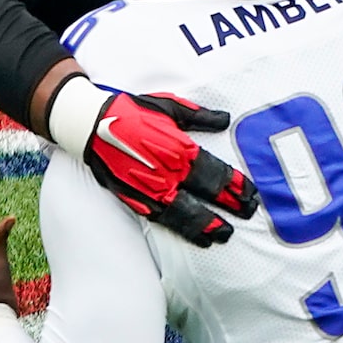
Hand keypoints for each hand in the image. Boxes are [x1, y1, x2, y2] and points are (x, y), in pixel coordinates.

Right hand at [49, 77, 256, 247]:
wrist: (89, 125)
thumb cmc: (130, 111)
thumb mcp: (168, 106)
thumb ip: (199, 116)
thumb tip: (224, 119)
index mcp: (178, 148)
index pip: (215, 172)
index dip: (236, 186)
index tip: (252, 194)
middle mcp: (167, 172)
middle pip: (205, 195)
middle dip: (230, 206)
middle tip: (249, 214)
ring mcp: (149, 187)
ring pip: (184, 213)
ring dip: (205, 226)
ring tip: (222, 235)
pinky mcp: (133, 197)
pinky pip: (161, 217)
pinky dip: (179, 229)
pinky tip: (193, 237)